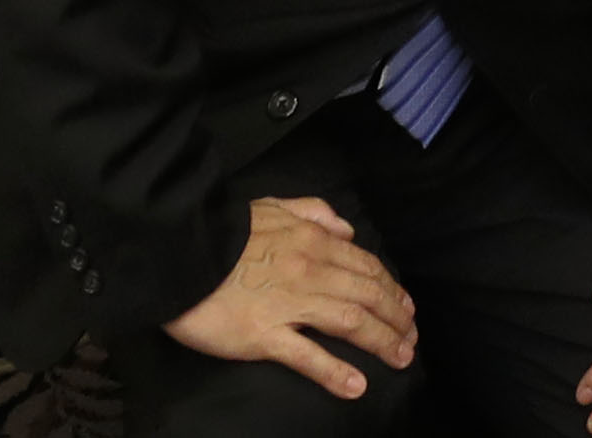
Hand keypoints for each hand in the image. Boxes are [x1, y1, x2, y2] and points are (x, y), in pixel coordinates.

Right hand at [161, 195, 416, 403]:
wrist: (179, 247)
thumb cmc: (224, 229)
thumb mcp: (274, 205)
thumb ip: (314, 212)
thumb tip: (347, 229)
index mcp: (314, 242)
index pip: (366, 266)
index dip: (391, 288)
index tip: (406, 307)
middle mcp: (311, 272)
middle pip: (367, 295)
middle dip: (397, 318)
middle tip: (412, 338)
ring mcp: (289, 305)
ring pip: (350, 322)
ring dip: (381, 342)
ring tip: (401, 358)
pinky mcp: (264, 335)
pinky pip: (307, 355)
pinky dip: (335, 372)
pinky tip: (356, 386)